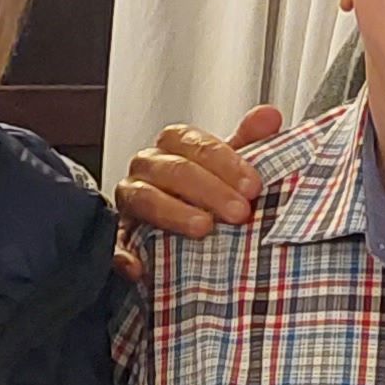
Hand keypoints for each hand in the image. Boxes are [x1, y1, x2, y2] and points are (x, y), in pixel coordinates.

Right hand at [116, 106, 277, 251]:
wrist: (179, 230)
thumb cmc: (204, 192)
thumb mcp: (229, 167)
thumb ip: (248, 141)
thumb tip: (269, 116)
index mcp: (172, 147)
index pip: (193, 143)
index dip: (225, 162)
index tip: (253, 185)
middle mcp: (147, 168)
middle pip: (172, 169)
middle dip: (208, 190)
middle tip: (239, 212)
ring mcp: (129, 202)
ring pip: (143, 199)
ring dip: (174, 214)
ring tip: (203, 229)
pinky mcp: (118, 237)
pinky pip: (115, 244)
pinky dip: (124, 255)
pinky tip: (141, 267)